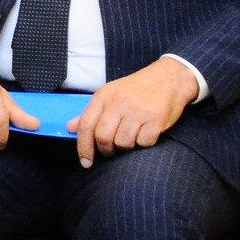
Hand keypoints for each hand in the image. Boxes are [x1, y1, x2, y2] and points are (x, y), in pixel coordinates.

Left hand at [70, 57, 196, 166]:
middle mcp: (119, 102)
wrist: (169, 78)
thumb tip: (70, 127)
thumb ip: (90, 112)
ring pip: (123, 143)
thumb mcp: (110, 94)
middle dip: (106, 150)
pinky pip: (144, 142)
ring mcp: (138, 110)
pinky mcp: (156, 119)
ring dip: (125, 147)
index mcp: (103, 96)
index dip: (83, 147)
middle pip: (103, 137)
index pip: (86, 125)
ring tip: (131, 137)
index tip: (85, 162)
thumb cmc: (136, 89)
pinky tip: (145, 132)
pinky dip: (144, 143)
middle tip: (112, 150)